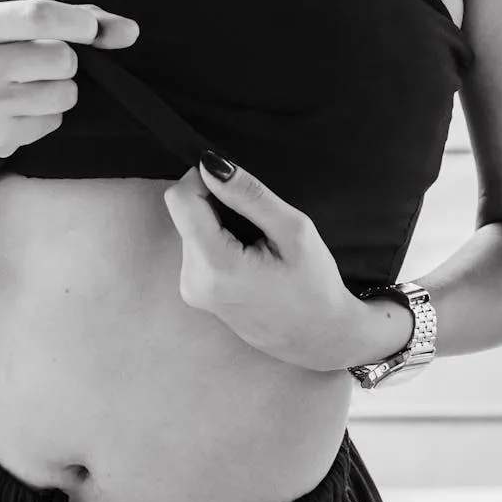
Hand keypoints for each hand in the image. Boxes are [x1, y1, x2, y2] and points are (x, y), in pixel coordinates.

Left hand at [162, 154, 360, 370]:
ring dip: (217, 222)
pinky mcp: (195, 293)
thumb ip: (249, 194)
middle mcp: (194, 281)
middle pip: (184, 211)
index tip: (236, 185)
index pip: (180, 198)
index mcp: (216, 266)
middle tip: (257, 221)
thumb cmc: (315, 286)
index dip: (203, 179)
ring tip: (255, 242)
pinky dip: (217, 239)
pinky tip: (247, 255)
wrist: (320, 338)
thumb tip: (210, 163)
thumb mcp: (293, 230)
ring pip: (190, 226)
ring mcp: (192, 290)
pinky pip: (195, 245)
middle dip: (215, 203)